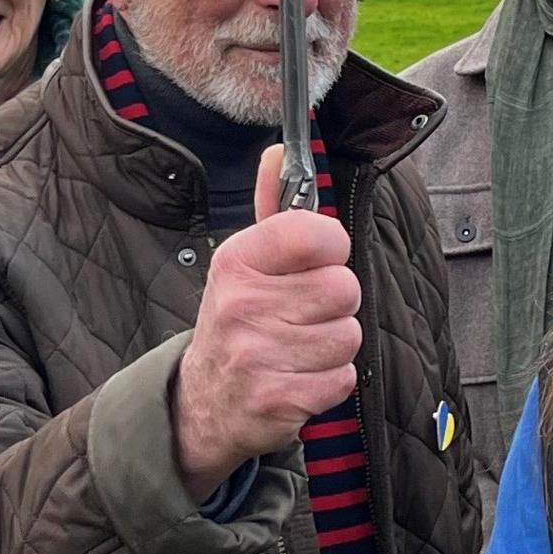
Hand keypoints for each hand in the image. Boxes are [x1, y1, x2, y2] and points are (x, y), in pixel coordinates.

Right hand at [170, 146, 360, 490]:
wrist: (204, 400)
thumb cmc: (237, 321)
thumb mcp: (244, 262)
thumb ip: (271, 207)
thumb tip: (279, 153)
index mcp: (239, 262)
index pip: (316, 233)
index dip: (330, 246)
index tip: (318, 258)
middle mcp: (244, 305)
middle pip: (344, 288)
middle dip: (334, 303)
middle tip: (303, 313)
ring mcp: (258, 356)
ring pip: (348, 335)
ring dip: (333, 344)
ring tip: (299, 346)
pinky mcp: (279, 400)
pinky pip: (342, 377)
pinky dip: (329, 380)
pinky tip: (299, 375)